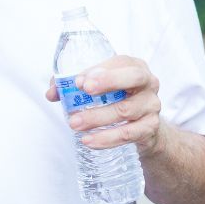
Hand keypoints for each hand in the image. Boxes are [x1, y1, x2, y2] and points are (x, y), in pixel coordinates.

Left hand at [47, 55, 163, 155]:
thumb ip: (74, 87)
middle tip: (84, 90)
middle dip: (108, 81)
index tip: (79, 81)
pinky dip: (107, 138)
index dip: (101, 70)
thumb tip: (52, 93)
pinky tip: (90, 140)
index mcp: (134, 66)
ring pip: (125, 110)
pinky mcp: (150, 128)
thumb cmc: (118, 100)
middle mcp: (148, 83)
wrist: (143, 128)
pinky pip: (129, 134)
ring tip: (75, 124)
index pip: (120, 62)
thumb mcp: (101, 89)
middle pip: (134, 78)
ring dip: (97, 117)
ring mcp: (151, 105)